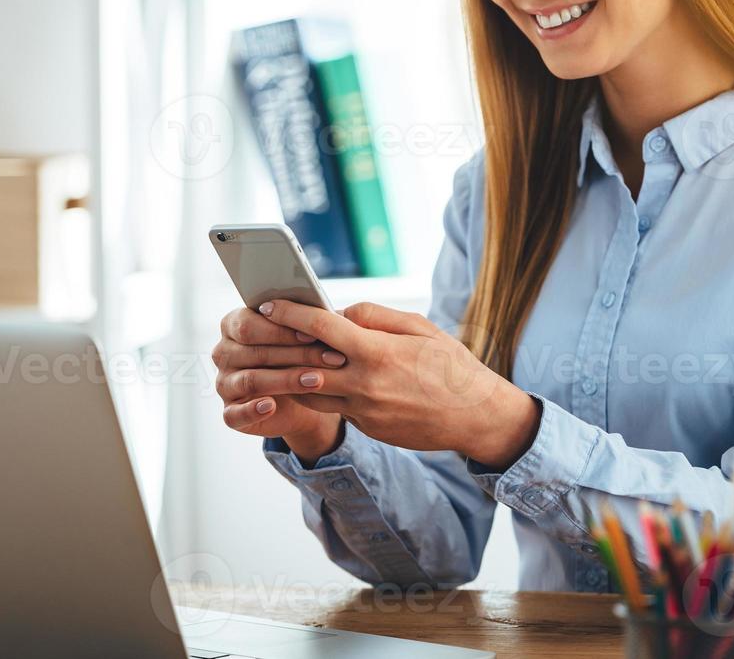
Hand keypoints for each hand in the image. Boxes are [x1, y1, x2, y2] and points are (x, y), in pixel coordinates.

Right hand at [212, 306, 346, 458]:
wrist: (304, 401)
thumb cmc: (301, 358)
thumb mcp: (303, 337)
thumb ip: (304, 323)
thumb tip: (324, 313)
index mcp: (233, 324)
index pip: (248, 323)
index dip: (281, 329)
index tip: (314, 333)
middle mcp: (223, 353)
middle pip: (254, 351)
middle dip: (295, 354)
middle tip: (329, 358)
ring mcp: (223, 383)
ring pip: (251, 380)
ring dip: (286, 380)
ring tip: (317, 380)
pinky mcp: (229, 412)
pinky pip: (235, 414)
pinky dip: (252, 410)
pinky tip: (271, 407)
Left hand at [260, 300, 542, 470]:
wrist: (475, 416)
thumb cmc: (451, 365)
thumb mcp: (419, 327)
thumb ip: (375, 316)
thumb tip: (340, 312)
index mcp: (376, 352)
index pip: (320, 328)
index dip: (289, 314)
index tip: (268, 305)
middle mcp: (363, 384)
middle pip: (301, 366)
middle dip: (276, 349)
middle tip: (258, 335)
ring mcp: (363, 411)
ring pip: (309, 393)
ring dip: (291, 376)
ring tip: (278, 360)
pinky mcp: (367, 428)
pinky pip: (335, 407)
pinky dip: (323, 392)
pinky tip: (319, 379)